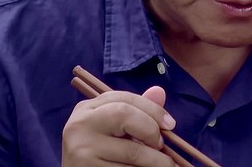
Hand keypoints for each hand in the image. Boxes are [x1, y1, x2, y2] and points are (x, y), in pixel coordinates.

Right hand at [62, 86, 177, 165]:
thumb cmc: (98, 153)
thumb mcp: (113, 129)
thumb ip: (135, 112)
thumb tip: (159, 92)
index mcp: (87, 108)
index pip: (124, 99)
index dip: (152, 109)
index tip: (171, 124)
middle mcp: (80, 124)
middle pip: (125, 115)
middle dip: (151, 130)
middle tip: (161, 146)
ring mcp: (82, 148)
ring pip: (132, 151)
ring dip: (155, 160)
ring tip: (165, 164)